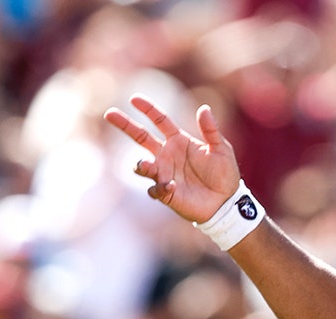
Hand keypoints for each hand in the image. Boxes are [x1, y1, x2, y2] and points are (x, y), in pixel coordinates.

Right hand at [104, 95, 240, 222]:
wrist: (226, 202)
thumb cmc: (224, 174)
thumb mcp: (221, 149)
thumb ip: (211, 130)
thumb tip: (204, 108)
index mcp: (178, 141)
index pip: (160, 121)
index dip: (148, 109)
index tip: (134, 99)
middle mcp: (167, 155)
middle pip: (140, 137)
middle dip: (125, 125)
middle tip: (109, 113)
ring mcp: (164, 173)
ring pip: (142, 166)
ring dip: (141, 165)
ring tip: (145, 164)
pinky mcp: (166, 193)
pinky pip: (156, 189)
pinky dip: (161, 188)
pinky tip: (173, 186)